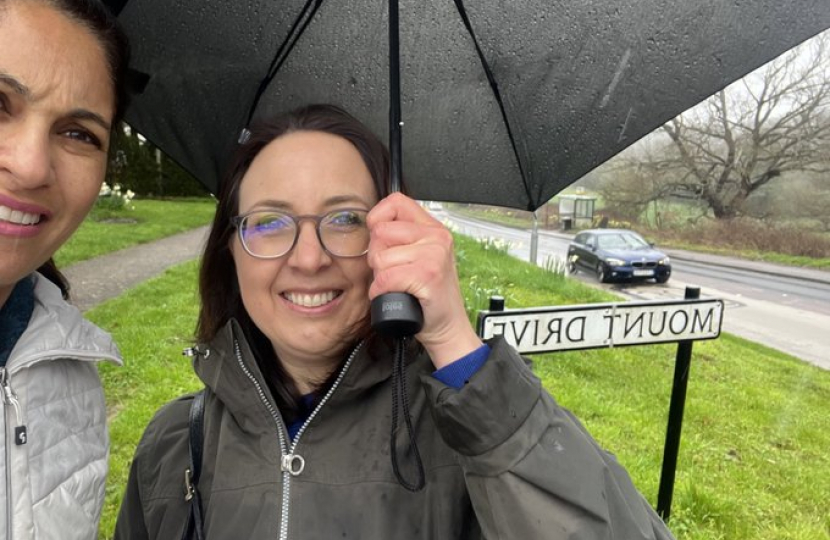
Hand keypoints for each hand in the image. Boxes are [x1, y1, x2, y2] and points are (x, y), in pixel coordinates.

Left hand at [367, 193, 482, 368]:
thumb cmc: (428, 296)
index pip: (396, 201)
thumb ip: (403, 238)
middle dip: (377, 256)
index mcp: (433, 229)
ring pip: (380, 258)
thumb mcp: (421, 257)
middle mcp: (436, 237)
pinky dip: (382, 292)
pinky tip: (395, 295)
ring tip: (398, 285)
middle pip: (381, 232)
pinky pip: (385, 278)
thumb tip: (372, 228)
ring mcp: (434, 255)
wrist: (448, 327)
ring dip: (380, 278)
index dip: (378, 217)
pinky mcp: (427, 275)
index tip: (379, 238)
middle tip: (394, 272)